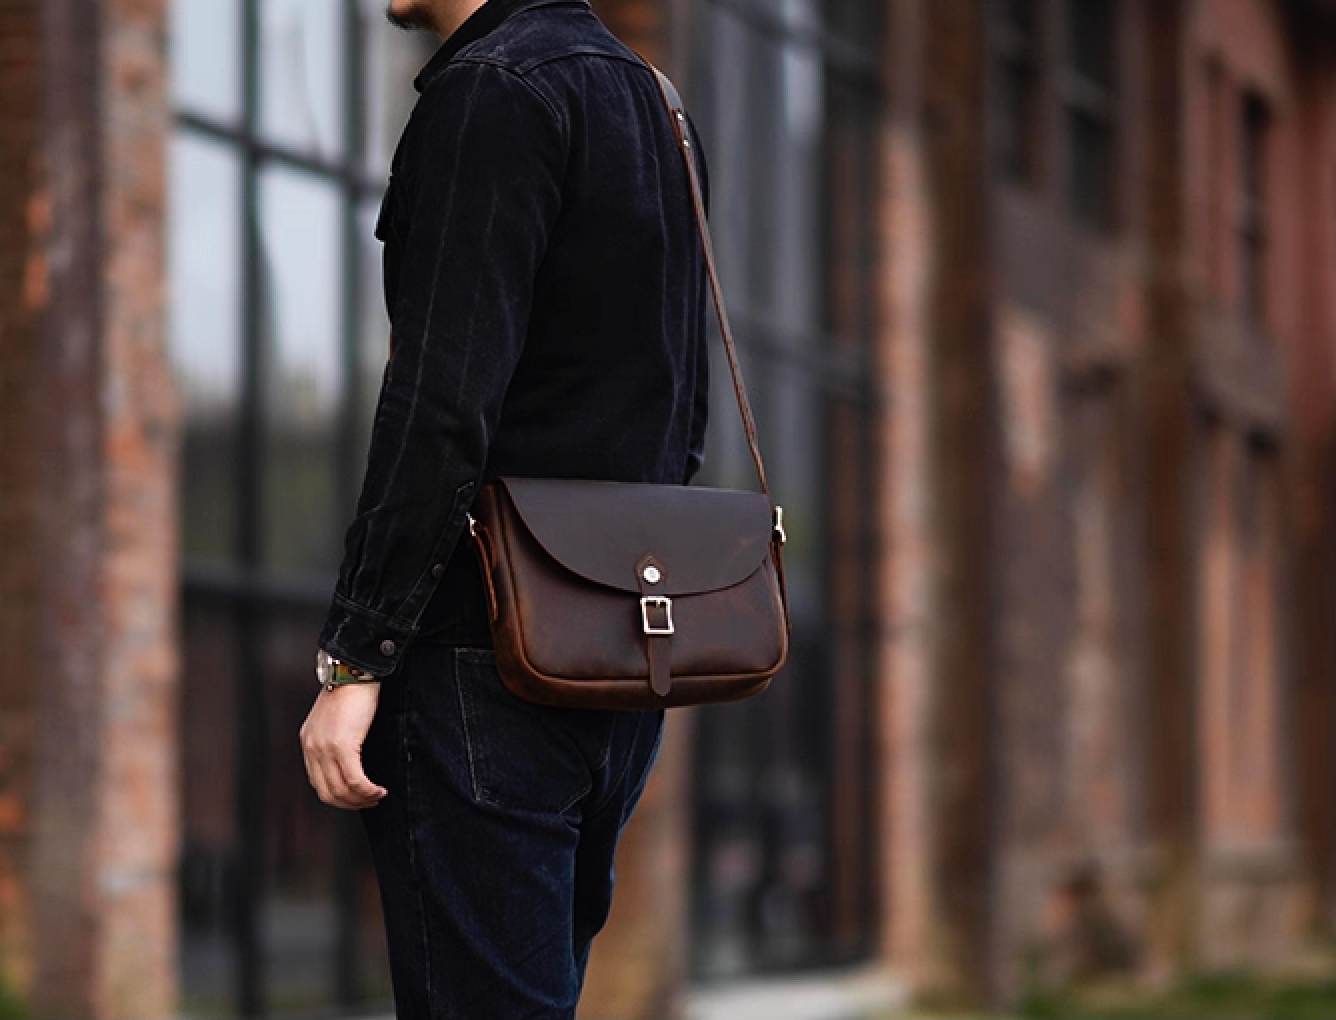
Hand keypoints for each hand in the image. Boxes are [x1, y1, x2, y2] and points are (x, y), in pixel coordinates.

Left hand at [300, 682, 387, 809]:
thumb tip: (351, 762)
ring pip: (341, 790)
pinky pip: (354, 780)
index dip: (339, 796)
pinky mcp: (341, 746)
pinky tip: (379, 789)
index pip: (318, 783)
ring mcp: (324, 748)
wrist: (355, 670)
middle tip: (370, 801)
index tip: (357, 796)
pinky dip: (367, 790)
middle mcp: (312, 748)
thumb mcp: (336, 719)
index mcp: (309, 743)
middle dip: (351, 803)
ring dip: (361, 799)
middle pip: (327, 792)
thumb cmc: (352, 691)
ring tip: (377, 795)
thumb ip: (336, 740)